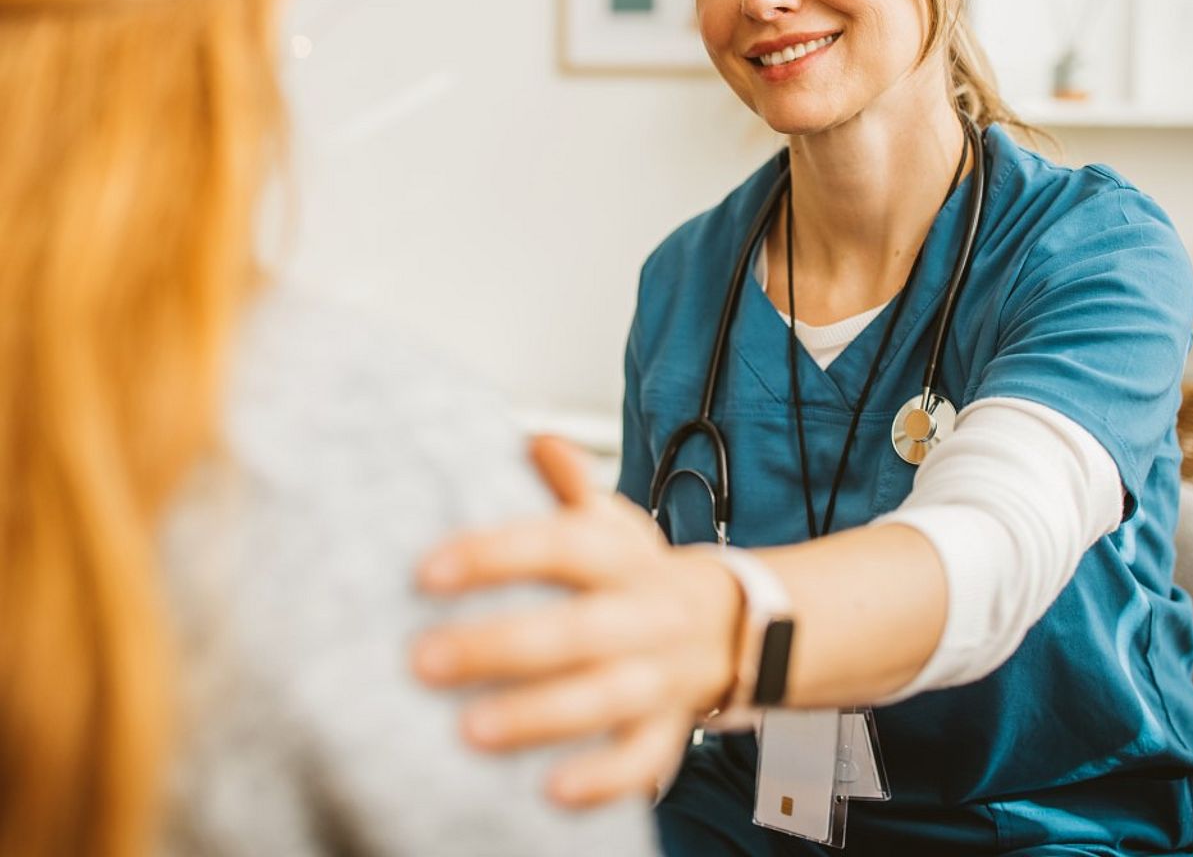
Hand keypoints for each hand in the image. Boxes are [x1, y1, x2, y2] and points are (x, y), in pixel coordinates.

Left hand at [414, 435, 742, 806]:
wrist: (729, 626)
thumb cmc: (640, 575)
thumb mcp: (612, 523)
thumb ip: (570, 487)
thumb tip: (535, 441)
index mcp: (622, 558)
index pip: (561, 545)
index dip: (497, 555)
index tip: (427, 570)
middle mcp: (643, 615)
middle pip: (577, 628)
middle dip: (501, 646)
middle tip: (423, 658)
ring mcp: (658, 676)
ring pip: (605, 696)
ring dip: (539, 714)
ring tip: (468, 730)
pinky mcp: (666, 731)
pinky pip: (641, 760)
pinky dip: (603, 779)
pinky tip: (551, 790)